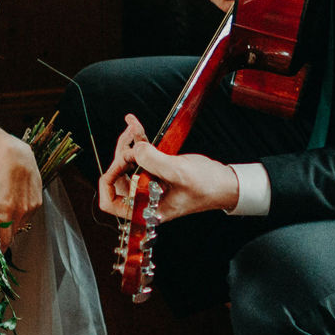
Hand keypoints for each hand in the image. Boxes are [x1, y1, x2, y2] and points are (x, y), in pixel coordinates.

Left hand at [0, 133, 42, 245]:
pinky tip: (14, 205)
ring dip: (12, 226)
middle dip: (4, 239)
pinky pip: (27, 217)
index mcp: (3, 211)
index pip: (3, 242)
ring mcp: (29, 208)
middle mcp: (19, 212)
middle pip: (12, 237)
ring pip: (20, 226)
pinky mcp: (37, 204)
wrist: (17, 157)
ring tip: (4, 215)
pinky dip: (20, 216)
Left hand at [98, 113, 239, 221]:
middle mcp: (144, 199)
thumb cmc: (207, 187)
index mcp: (145, 209)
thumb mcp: (178, 172)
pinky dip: (137, 141)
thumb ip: (153, 161)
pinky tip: (136, 126)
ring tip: (133, 128)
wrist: (225, 183)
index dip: (110, 180)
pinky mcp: (156, 172)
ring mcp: (149, 185)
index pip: (110, 202)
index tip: (121, 162)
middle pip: (117, 178)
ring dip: (128, 144)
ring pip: (127, 164)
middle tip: (131, 140)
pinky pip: (140, 157)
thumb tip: (134, 150)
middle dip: (120, 155)